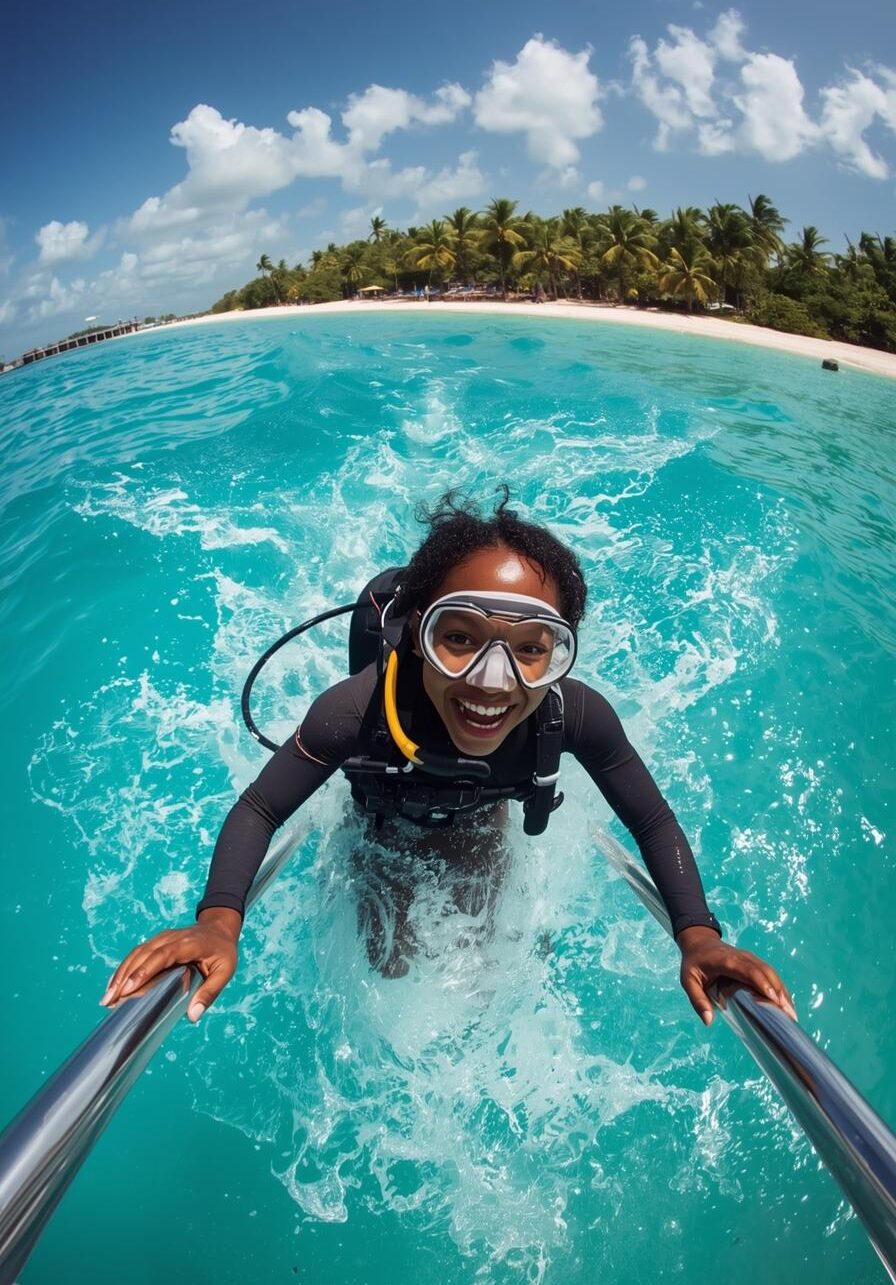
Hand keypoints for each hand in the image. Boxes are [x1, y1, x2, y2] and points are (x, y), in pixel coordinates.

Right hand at [100, 908, 240, 1021]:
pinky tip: (115, 985)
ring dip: (120, 974)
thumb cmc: (222, 952)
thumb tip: (193, 1016)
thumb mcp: (225, 971)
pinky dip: (124, 968)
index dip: (143, 971)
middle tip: (109, 1001)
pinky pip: (137, 954)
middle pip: (143, 955)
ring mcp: (162, 938)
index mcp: (189, 944)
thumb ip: (210, 992)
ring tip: (107, 998)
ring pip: (137, 954)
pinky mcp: (156, 941)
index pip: (162, 956)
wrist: (219, 928)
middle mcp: (172, 938)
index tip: (127, 989)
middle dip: (124, 978)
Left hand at [676, 925, 796, 1025]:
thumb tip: (708, 1021)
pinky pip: (769, 973)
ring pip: (770, 972)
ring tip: (791, 1013)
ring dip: (782, 991)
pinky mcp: (754, 962)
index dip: (762, 983)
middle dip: (778, 992)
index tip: (774, 1000)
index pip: (748, 970)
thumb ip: (697, 1000)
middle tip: (789, 1015)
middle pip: (765, 972)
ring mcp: (749, 958)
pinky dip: (779, 987)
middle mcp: (741, 957)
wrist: (699, 942)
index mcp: (726, 961)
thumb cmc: (693, 963)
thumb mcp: (688, 980)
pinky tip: (785, 1003)